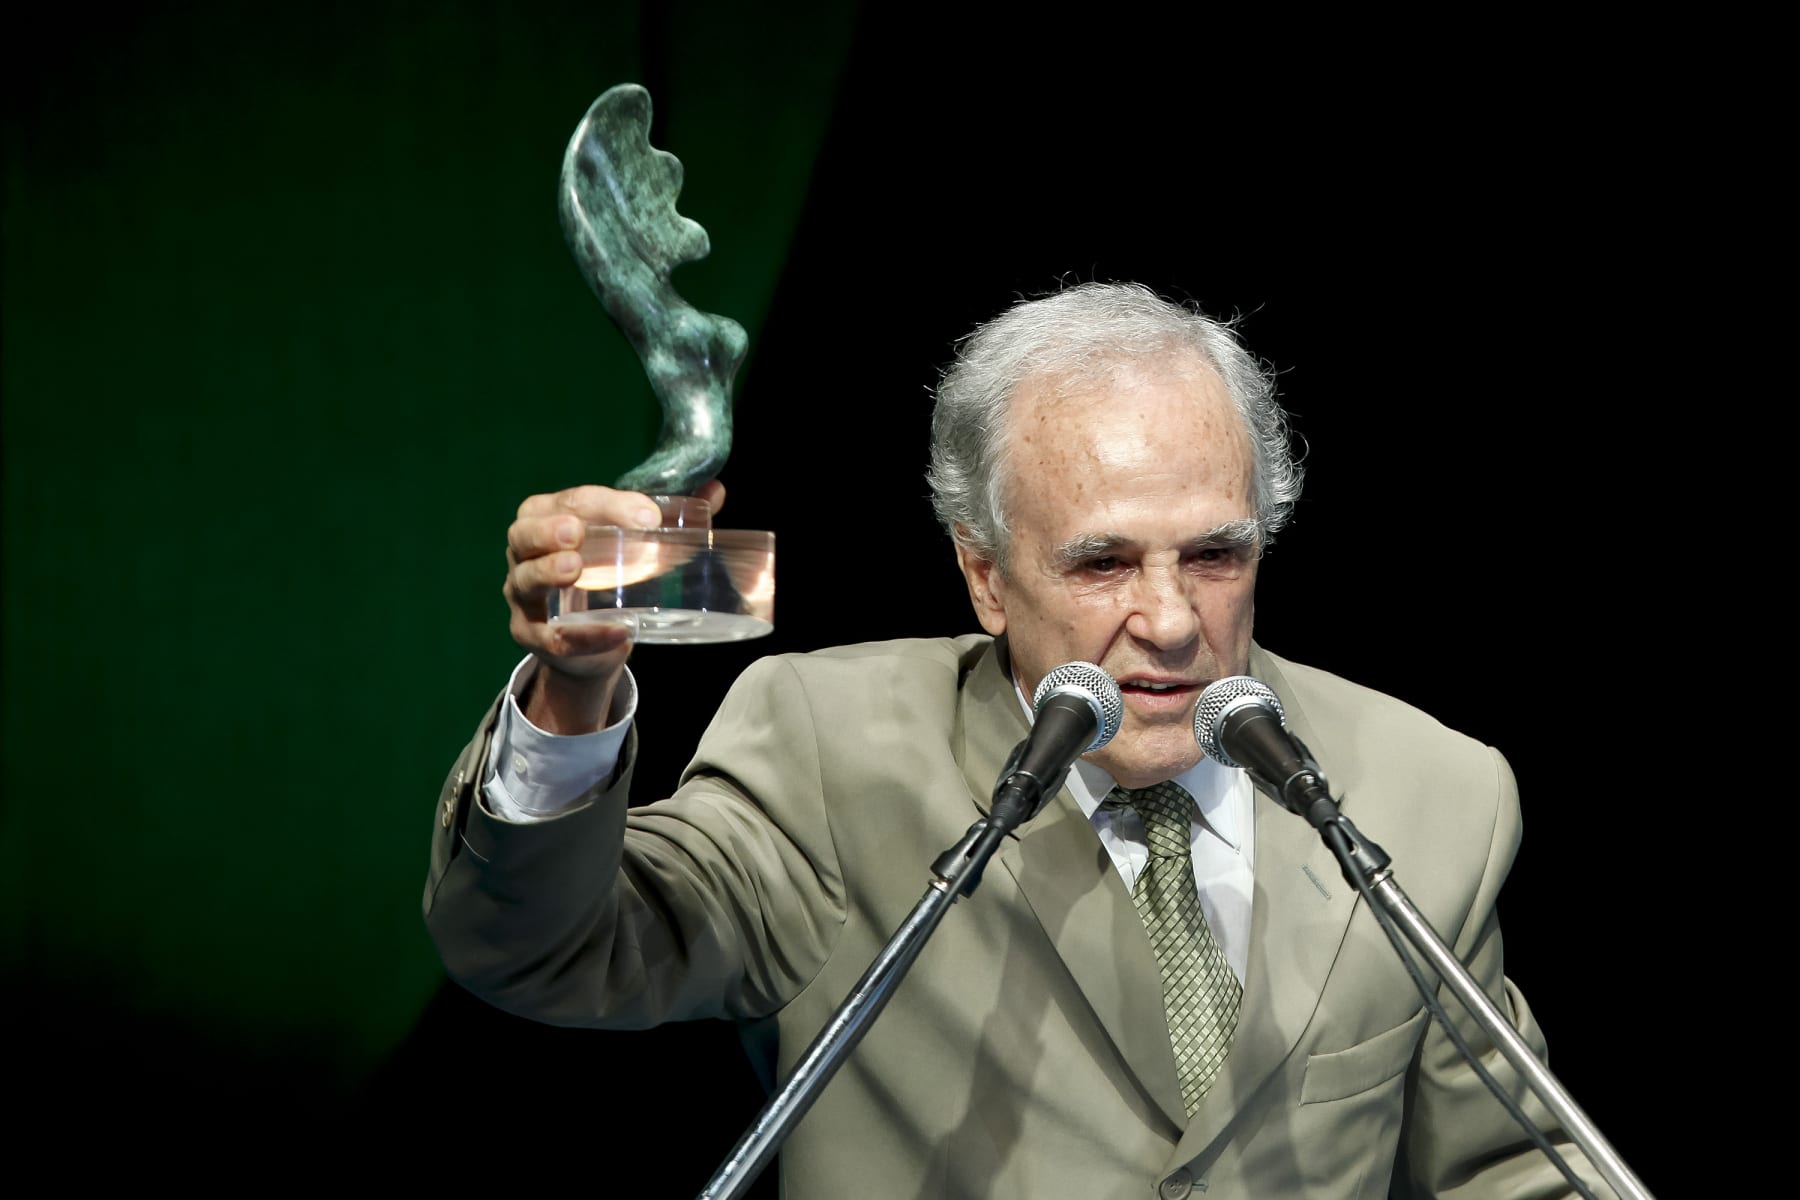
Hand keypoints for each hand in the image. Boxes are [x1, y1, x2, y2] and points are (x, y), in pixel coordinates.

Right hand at [504, 480, 725, 732]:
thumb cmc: (607, 577)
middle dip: (548, 530)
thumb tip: (717, 489)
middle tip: (577, 532)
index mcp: (549, 518)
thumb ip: (671, 516)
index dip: (607, 505)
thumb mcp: (633, 543)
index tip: (649, 516)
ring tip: (572, 570)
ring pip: (524, 580)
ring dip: (546, 573)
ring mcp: (523, 596)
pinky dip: (583, 636)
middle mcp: (525, 553)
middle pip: (525, 533)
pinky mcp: (532, 636)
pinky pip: (551, 637)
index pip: (572, 501)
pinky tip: (614, 632)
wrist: (592, 642)